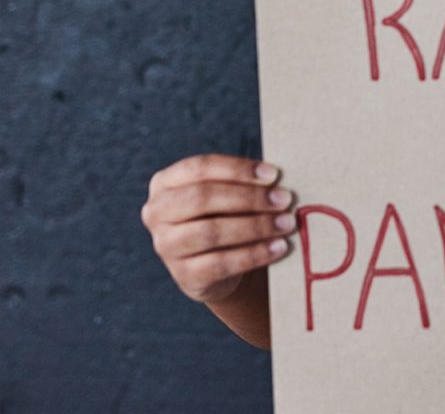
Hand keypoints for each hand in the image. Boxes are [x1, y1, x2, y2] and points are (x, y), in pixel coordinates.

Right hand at [141, 153, 298, 302]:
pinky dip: (255, 254)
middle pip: (202, 198)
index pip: (199, 168)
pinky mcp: (183, 275)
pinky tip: (279, 247)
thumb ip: (243, 184)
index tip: (273, 175)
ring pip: (211, 231)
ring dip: (256, 226)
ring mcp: (166, 246)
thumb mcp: (226, 196)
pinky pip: (221, 264)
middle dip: (249, 198)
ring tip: (287, 223)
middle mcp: (157, 213)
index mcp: (165, 183)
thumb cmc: (225, 217)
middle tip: (285, 199)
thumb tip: (277, 182)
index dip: (237, 170)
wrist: (216, 268)